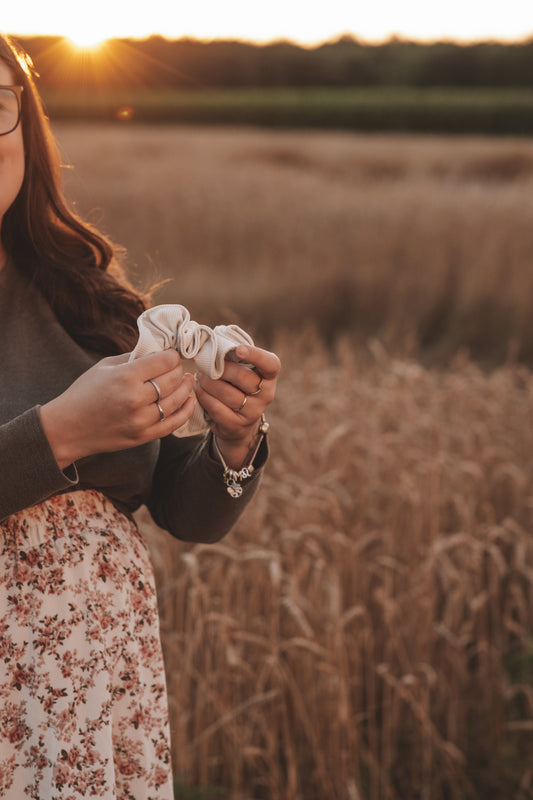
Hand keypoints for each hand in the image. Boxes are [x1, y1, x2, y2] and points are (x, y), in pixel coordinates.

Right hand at [40, 350, 195, 468]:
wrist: (67, 428)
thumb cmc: (84, 393)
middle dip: (179, 370)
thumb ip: (133, 358)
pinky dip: (186, 410)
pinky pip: (173, 423)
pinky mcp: (143, 436)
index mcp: (125, 377)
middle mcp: (135, 399)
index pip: (164, 361)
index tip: (173, 354)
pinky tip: (190, 400)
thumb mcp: (104, 367)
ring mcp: (140, 420)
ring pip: (176, 400)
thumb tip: (159, 350)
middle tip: (179, 367)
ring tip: (188, 380)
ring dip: (186, 388)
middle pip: (173, 380)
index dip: (173, 355)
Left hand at [194, 345, 280, 468]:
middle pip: (243, 378)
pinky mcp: (237, 426)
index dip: (256, 355)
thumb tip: (212, 339)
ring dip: (208, 383)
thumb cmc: (236, 385)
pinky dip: (205, 398)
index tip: (238, 349)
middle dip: (220, 369)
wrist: (238, 420)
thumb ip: (234, 356)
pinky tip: (198, 390)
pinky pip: (218, 410)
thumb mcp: (242, 370)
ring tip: (198, 377)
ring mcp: (253, 412)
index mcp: (269, 376)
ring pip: (228, 394)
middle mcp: (266, 395)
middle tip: (204, 364)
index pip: (270, 364)